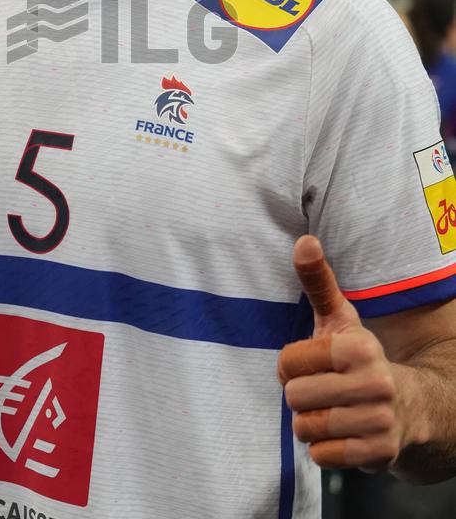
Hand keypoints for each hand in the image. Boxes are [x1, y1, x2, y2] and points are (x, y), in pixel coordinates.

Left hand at [277, 235, 407, 469]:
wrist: (409, 407)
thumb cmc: (358, 358)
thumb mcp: (340, 319)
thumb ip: (318, 282)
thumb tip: (304, 241)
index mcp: (358, 347)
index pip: (288, 362)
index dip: (291, 366)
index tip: (311, 365)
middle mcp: (374, 383)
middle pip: (294, 397)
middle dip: (300, 396)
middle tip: (320, 390)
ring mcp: (378, 421)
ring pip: (305, 428)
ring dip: (310, 423)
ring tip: (330, 411)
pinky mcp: (378, 454)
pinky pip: (321, 456)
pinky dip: (323, 448)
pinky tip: (341, 433)